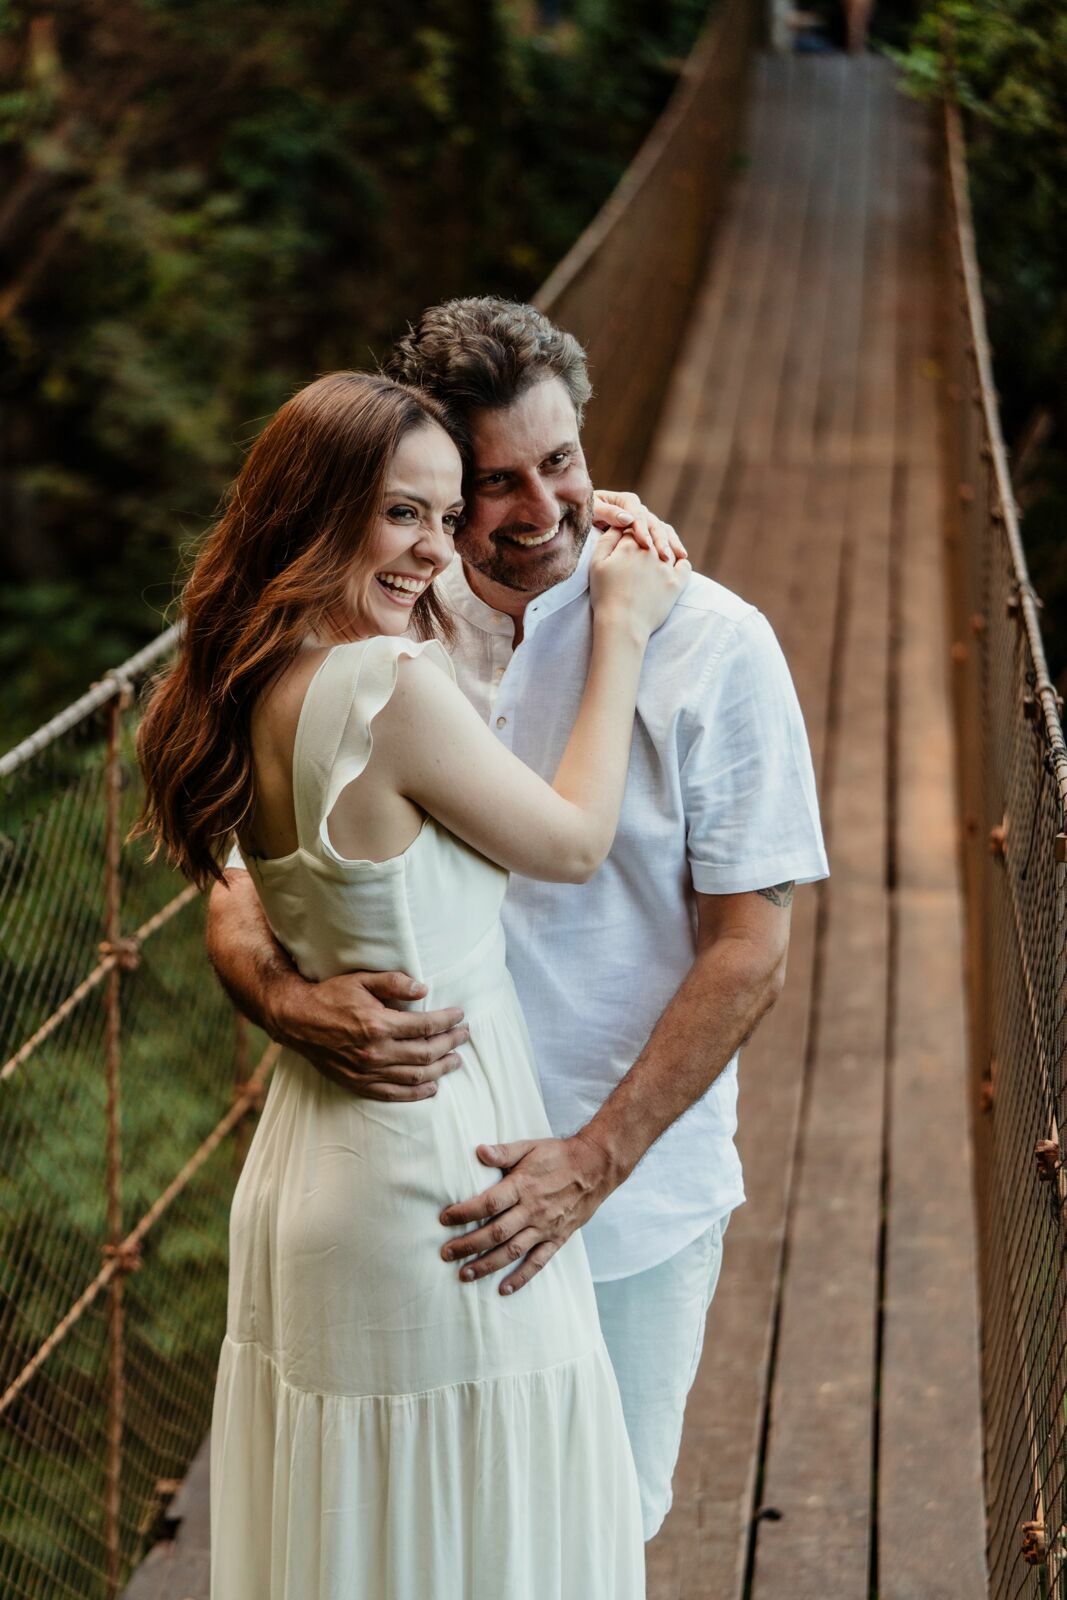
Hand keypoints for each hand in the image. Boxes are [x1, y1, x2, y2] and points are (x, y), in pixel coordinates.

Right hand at [269, 969, 467, 1101]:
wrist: (296, 1020)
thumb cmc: (330, 996)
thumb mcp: (361, 980)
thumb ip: (394, 983)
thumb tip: (424, 990)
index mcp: (378, 1024)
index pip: (424, 1026)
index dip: (447, 1021)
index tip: (461, 1016)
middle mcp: (375, 1052)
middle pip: (425, 1053)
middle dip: (450, 1044)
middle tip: (464, 1036)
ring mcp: (367, 1072)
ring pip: (415, 1076)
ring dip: (440, 1069)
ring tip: (456, 1060)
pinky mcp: (358, 1083)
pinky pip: (394, 1094)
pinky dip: (416, 1093)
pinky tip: (432, 1088)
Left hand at [438, 1132, 617, 1293]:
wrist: (595, 1168)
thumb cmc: (559, 1155)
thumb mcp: (530, 1147)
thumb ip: (504, 1152)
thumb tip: (478, 1151)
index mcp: (522, 1186)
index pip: (488, 1203)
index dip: (465, 1212)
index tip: (445, 1219)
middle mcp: (532, 1210)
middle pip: (496, 1232)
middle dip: (468, 1245)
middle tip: (446, 1253)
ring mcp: (545, 1228)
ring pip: (512, 1252)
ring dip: (486, 1265)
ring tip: (464, 1274)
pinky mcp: (557, 1239)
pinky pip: (538, 1263)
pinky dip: (521, 1277)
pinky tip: (504, 1289)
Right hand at [589, 536, 690, 638]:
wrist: (622, 624)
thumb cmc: (605, 595)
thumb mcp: (596, 565)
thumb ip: (607, 540)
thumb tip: (619, 524)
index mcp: (630, 545)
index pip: (633, 527)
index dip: (630, 532)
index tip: (628, 540)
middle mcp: (651, 551)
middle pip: (653, 535)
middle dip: (649, 538)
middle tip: (644, 547)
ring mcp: (666, 567)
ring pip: (670, 547)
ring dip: (665, 548)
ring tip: (657, 558)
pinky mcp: (677, 583)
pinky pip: (685, 565)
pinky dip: (680, 562)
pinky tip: (672, 567)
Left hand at [592, 489, 686, 562]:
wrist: (583, 526)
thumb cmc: (584, 518)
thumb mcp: (592, 512)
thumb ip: (607, 513)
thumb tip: (628, 519)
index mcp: (626, 501)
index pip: (638, 514)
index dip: (642, 529)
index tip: (645, 544)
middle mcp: (638, 510)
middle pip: (653, 522)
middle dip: (660, 540)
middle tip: (664, 556)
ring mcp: (644, 522)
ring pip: (662, 530)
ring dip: (670, 544)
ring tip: (677, 558)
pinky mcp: (647, 534)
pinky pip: (662, 539)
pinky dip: (671, 548)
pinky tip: (680, 560)